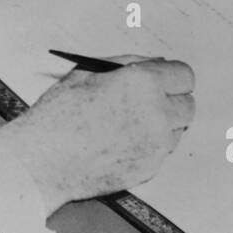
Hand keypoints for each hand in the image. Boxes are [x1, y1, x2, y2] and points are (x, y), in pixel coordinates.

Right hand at [0, 57, 195, 217]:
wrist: (44, 160)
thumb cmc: (59, 115)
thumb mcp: (87, 73)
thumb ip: (126, 64)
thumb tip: (153, 64)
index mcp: (143, 83)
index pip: (184, 75)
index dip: (171, 76)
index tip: (163, 79)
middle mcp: (157, 114)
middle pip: (188, 105)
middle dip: (172, 100)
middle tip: (148, 101)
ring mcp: (156, 145)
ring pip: (177, 130)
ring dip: (163, 124)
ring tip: (130, 123)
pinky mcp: (150, 168)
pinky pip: (162, 151)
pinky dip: (151, 145)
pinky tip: (123, 142)